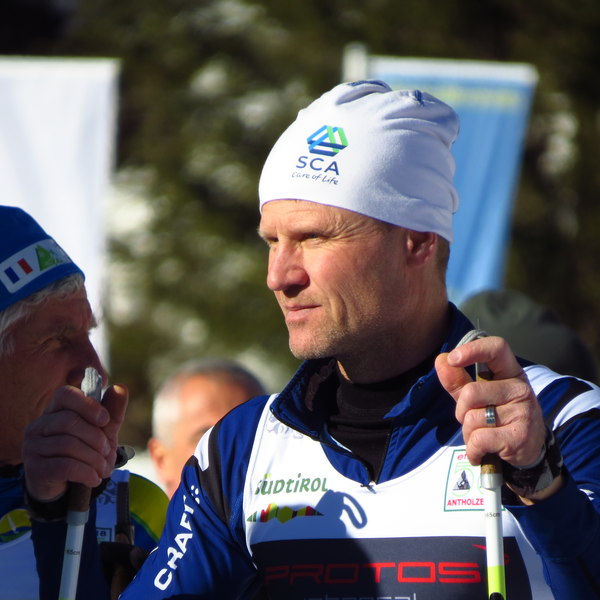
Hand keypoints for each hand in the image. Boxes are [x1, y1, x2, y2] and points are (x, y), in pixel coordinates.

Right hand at [23, 384, 127, 500]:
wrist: (69, 486)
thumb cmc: (87, 449)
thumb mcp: (104, 429)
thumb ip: (113, 409)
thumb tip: (120, 388)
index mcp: (55, 410)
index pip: (65, 394)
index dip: (88, 404)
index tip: (105, 420)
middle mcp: (39, 425)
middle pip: (69, 421)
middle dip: (96, 438)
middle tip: (107, 451)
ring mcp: (32, 447)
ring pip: (68, 445)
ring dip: (94, 458)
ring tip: (103, 468)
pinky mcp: (34, 469)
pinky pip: (64, 466)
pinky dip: (86, 472)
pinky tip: (94, 478)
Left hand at [435, 335, 545, 468]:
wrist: (528, 453)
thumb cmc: (499, 418)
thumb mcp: (479, 397)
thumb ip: (458, 380)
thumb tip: (440, 360)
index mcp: (511, 373)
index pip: (497, 348)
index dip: (472, 350)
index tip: (453, 358)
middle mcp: (520, 389)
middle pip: (471, 392)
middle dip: (461, 410)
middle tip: (473, 420)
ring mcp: (522, 413)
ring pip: (472, 418)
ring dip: (468, 432)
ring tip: (484, 436)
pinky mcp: (519, 437)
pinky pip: (478, 439)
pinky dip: (473, 450)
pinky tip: (483, 452)